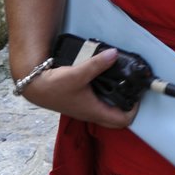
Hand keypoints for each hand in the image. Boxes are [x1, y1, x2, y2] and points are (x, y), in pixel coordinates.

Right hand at [17, 47, 139, 128]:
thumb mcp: (77, 73)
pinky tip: (106, 80)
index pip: (122, 120)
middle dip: (128, 106)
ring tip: (124, 84)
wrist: (35, 87)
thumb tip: (114, 54)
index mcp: (94, 111)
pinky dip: (106, 94)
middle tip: (133, 90)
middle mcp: (91, 112)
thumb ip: (97, 64)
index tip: (138, 96)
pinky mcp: (80, 101)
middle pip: (116, 118)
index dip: (134, 110)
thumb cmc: (54, 86)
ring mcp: (85, 108)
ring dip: (117, 100)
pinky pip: (98, 102)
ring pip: (107, 110)